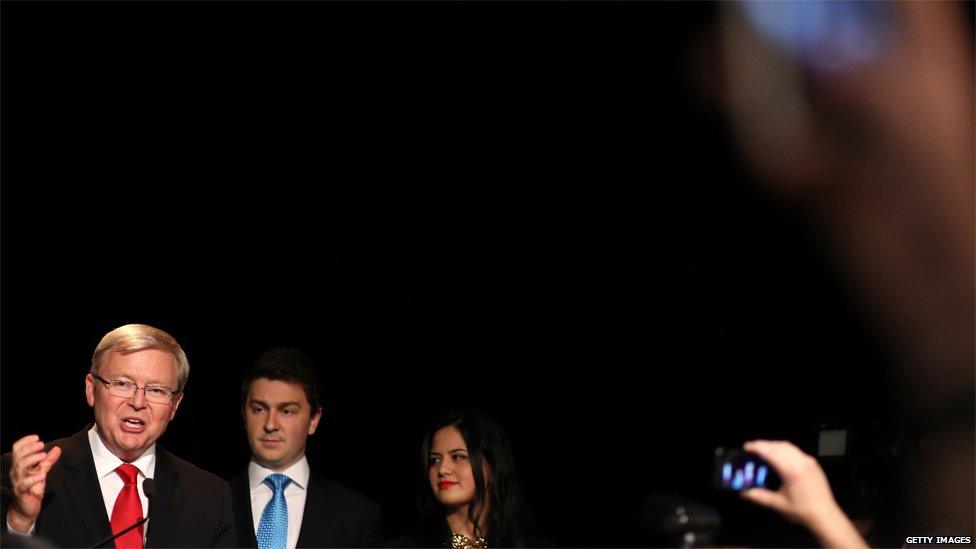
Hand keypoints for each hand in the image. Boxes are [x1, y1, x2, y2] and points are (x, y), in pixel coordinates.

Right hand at [7, 435, 61, 533]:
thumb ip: (48, 461)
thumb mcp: (41, 472)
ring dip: (31, 459)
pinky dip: (33, 478)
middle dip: (29, 449)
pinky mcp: (21, 492)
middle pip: (18, 457)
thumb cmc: (32, 488)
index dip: (25, 442)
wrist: (26, 508)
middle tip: (41, 444)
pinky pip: (24, 484)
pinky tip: (42, 475)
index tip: (37, 437)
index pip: (17, 450)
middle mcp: (16, 472)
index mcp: (20, 465)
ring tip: (43, 455)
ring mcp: (17, 482)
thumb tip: (57, 448)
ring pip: (19, 468)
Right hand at [741, 440, 865, 548]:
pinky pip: (797, 452)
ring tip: (764, 452)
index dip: (757, 447)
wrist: (825, 516)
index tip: (747, 447)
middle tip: (753, 449)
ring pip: (789, 447)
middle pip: (779, 446)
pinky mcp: (814, 465)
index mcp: (792, 471)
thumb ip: (759, 496)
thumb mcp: (778, 504)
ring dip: (775, 446)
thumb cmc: (803, 511)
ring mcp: (809, 462)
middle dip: (764, 445)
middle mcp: (801, 462)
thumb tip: (744, 492)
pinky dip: (785, 450)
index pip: (771, 452)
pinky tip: (780, 458)